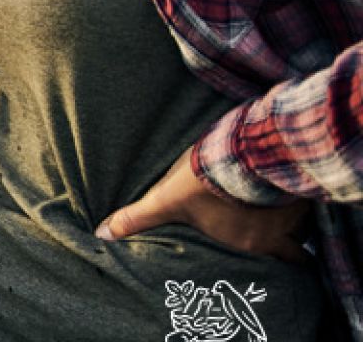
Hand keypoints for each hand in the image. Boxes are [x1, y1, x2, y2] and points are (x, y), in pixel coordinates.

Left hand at [96, 145, 311, 264]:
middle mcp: (275, 234)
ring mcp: (292, 210)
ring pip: (302, 224)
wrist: (242, 147)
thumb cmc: (203, 178)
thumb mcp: (165, 199)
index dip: (272, 260)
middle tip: (275, 236)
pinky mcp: (300, 184)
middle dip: (286, 245)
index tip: (267, 256)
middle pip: (292, 249)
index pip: (273, 262)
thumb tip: (102, 234)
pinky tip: (284, 181)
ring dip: (291, 218)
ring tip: (276, 208)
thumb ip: (137, 218)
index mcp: (246, 243)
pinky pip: (306, 197)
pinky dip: (297, 193)